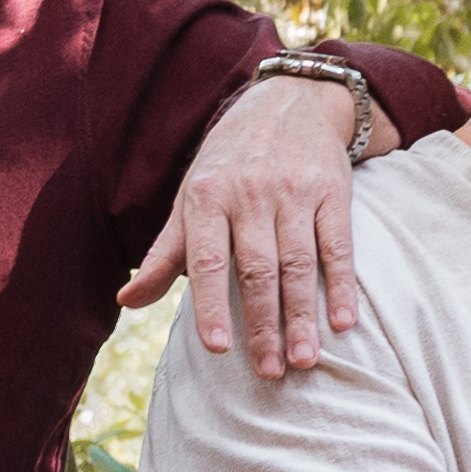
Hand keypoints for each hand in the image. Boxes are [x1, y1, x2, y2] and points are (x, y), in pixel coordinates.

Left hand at [118, 70, 389, 379]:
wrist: (290, 100)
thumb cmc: (230, 160)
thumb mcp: (190, 197)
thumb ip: (165, 253)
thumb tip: (126, 302)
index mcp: (206, 196)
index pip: (206, 260)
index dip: (211, 305)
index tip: (219, 349)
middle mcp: (250, 193)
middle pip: (257, 269)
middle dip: (263, 324)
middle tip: (270, 371)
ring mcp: (294, 192)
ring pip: (298, 263)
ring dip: (303, 315)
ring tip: (305, 359)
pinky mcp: (333, 191)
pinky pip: (338, 246)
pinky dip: (343, 285)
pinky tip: (344, 321)